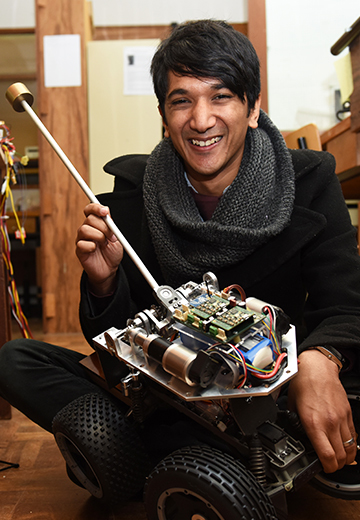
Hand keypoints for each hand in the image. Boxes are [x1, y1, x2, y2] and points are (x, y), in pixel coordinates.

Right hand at [75, 203, 122, 295]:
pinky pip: (82, 243)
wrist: (110, 270)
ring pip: (84, 229)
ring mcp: (81, 239)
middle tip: (111, 236)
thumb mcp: (116, 237)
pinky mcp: (79, 250)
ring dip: (98, 236)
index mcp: (96, 224)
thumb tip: (107, 213)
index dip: (96, 208)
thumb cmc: (112, 253)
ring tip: (104, 244)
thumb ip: (111, 225)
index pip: (90, 210)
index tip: (105, 211)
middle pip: (89, 219)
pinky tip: (95, 250)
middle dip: (103, 226)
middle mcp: (87, 229)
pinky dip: (92, 246)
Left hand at [288, 349, 356, 472]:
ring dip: (345, 458)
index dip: (327, 468)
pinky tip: (343, 445)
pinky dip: (350, 445)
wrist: (317, 367)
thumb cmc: (303, 383)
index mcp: (313, 422)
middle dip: (335, 466)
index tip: (323, 468)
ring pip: (350, 449)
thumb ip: (294, 422)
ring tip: (338, 459)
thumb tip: (293, 432)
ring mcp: (341, 418)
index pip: (327, 455)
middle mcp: (329, 422)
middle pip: (340, 457)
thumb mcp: (291, 405)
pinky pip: (353, 436)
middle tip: (329, 465)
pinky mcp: (347, 414)